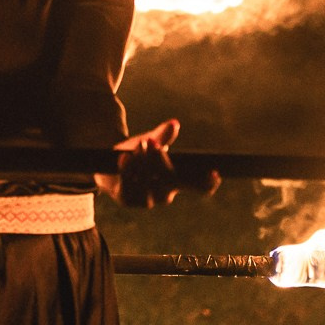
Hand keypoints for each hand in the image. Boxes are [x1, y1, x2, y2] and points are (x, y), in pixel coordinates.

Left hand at [98, 118, 216, 208]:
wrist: (110, 160)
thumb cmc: (138, 151)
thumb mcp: (151, 141)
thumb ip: (162, 135)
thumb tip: (173, 124)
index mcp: (177, 181)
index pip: (198, 186)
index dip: (208, 183)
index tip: (214, 173)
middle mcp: (165, 194)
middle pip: (170, 179)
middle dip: (160, 159)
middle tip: (150, 141)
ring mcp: (147, 200)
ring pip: (149, 183)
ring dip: (142, 162)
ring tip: (138, 145)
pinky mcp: (128, 200)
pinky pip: (130, 186)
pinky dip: (127, 170)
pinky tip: (125, 158)